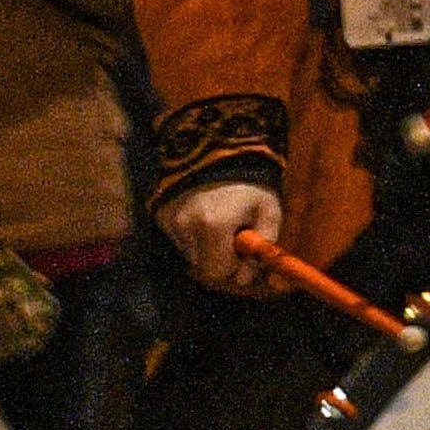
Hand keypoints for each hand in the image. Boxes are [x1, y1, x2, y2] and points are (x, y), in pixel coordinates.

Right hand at [158, 173, 280, 279]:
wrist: (220, 150)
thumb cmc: (251, 185)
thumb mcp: (269, 213)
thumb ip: (261, 249)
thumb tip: (246, 280)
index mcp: (214, 226)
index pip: (217, 271)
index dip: (233, 268)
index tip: (244, 255)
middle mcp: (186, 226)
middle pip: (201, 266)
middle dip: (220, 260)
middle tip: (234, 241)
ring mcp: (170, 221)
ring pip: (190, 254)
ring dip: (206, 248)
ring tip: (221, 223)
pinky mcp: (161, 215)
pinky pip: (179, 239)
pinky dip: (193, 236)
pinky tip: (205, 216)